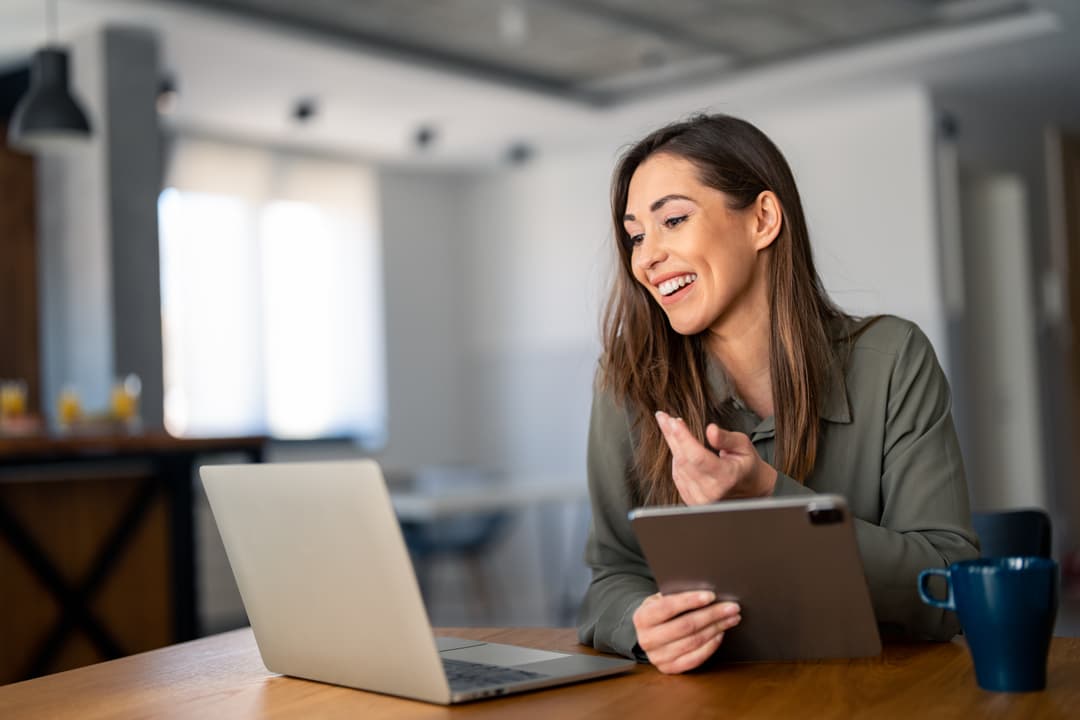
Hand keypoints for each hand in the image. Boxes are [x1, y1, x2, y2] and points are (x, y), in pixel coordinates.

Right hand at [632, 591, 741, 673]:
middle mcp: (646, 639)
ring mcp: (657, 657)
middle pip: (685, 626)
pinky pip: (695, 659)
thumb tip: (707, 595)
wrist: (649, 632)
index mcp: (642, 617)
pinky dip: (711, 646)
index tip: (712, 595)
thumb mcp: (660, 599)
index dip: (690, 601)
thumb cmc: (660, 611)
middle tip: (732, 607)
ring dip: (716, 629)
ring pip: (693, 642)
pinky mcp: (669, 668)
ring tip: (731, 619)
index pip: (667, 607)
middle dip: (712, 615)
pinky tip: (720, 634)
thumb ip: (675, 595)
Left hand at [655, 411, 776, 504]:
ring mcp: (700, 500)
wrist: (751, 491)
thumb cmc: (747, 466)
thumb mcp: (744, 447)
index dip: (683, 438)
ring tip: (672, 428)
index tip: (673, 422)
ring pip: (678, 467)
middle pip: (683, 460)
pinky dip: (677, 459)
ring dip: (673, 445)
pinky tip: (679, 446)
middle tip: (664, 418)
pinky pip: (677, 476)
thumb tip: (711, 430)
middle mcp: (711, 492)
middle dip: (672, 436)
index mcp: (726, 478)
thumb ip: (726, 438)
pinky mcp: (692, 501)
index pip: (697, 457)